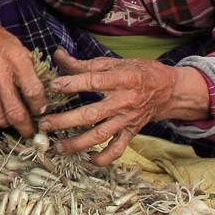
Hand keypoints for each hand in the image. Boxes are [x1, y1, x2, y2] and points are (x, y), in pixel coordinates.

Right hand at [0, 11, 48, 137]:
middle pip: (15, 112)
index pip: (33, 91)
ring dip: (10, 123)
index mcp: (15, 59)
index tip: (42, 111)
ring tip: (16, 121)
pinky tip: (0, 110)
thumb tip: (44, 92)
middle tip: (32, 132)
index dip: (41, 106)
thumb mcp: (19, 47)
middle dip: (26, 127)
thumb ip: (31, 69)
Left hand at [41, 51, 206, 165]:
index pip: (94, 81)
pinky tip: (88, 159)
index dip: (72, 84)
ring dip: (77, 143)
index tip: (53, 86)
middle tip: (45, 124)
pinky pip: (117, 149)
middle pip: (92, 114)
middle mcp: (124, 101)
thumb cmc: (139, 73)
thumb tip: (58, 55)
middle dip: (66, 121)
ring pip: (100, 135)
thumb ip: (86, 63)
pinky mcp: (131, 133)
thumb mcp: (116, 62)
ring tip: (57, 147)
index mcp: (122, 79)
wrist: (169, 90)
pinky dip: (104, 158)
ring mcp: (127, 120)